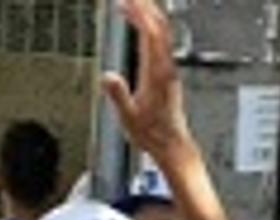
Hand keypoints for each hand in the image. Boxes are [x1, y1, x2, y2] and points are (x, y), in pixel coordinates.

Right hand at [100, 0, 191, 161]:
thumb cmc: (152, 134)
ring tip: (131, 3)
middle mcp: (166, 67)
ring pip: (162, 33)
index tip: (127, 0)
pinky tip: (139, 26)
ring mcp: (169, 69)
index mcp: (156, 74)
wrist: (172, 145)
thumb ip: (118, 96)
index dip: (140, 14)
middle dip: (145, 7)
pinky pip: (161, 42)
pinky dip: (149, 28)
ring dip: (148, 15)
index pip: (151, 34)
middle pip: (159, 27)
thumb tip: (107, 76)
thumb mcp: (129, 117)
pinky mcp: (168, 73)